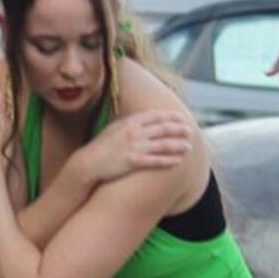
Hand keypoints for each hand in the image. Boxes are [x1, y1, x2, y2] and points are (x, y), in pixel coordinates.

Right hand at [77, 109, 194, 182]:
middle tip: (190, 131)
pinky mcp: (133, 161)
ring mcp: (134, 147)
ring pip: (164, 144)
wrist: (88, 162)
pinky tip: (178, 161)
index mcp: (130, 121)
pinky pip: (156, 160)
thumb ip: (130, 121)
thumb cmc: (101, 145)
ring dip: (179, 145)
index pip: (157, 115)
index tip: (182, 118)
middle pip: (164, 128)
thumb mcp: (114, 127)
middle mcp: (134, 132)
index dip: (172, 116)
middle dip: (179, 129)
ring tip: (188, 147)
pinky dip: (169, 160)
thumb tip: (144, 117)